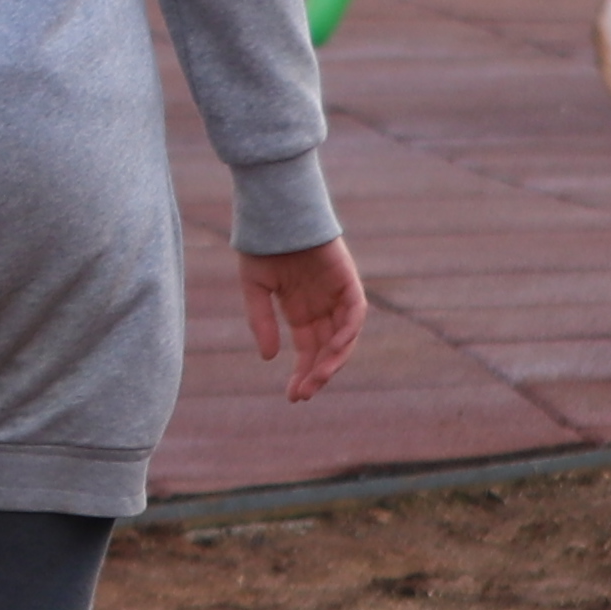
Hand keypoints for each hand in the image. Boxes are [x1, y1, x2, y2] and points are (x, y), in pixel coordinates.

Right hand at [238, 236, 368, 403]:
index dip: (302, 373)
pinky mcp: (348, 281)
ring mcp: (337, 295)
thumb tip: (268, 358)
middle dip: (317, 373)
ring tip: (319, 377)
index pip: (307, 350)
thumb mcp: (255, 289)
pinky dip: (347, 331)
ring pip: (343, 337)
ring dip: (333, 359)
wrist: (275, 212)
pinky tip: (333, 349)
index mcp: (300, 311)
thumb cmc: (262, 246)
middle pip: (326, 349)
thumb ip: (260, 321)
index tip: (294, 396)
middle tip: (305, 394)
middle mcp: (321, 307)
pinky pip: (355, 312)